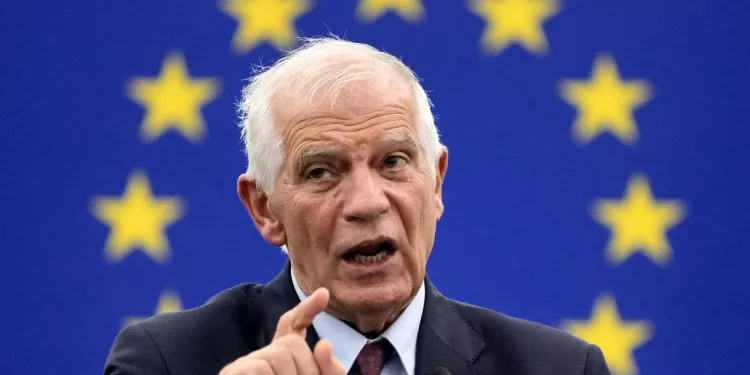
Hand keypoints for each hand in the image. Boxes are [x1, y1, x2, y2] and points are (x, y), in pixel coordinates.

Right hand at [219, 288, 346, 374]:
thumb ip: (326, 373)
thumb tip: (324, 342)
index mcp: (280, 365)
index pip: (292, 330)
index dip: (306, 311)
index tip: (323, 294)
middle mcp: (260, 361)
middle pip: (293, 345)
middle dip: (307, 370)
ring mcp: (243, 367)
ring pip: (282, 353)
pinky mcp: (232, 374)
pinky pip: (260, 367)